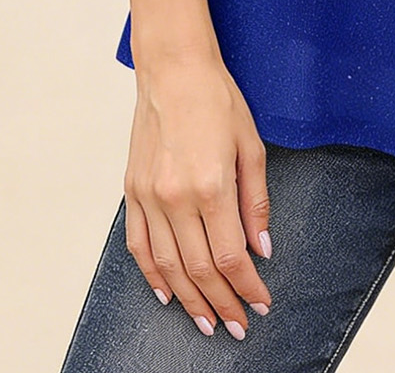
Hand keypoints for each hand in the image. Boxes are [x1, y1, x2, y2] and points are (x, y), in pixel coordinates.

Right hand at [123, 51, 272, 338]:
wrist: (174, 70)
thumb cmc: (217, 100)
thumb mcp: (251, 145)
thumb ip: (256, 201)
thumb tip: (262, 247)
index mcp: (211, 185)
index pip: (231, 255)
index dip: (247, 286)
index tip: (261, 303)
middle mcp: (176, 196)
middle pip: (199, 269)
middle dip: (222, 302)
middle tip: (237, 324)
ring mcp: (149, 196)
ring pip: (168, 266)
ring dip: (188, 300)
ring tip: (207, 321)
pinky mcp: (132, 191)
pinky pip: (140, 245)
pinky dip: (153, 275)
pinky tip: (167, 293)